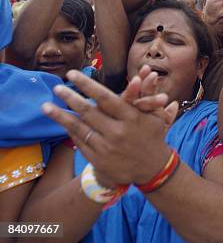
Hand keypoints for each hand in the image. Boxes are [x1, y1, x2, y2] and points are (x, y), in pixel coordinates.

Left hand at [42, 70, 172, 186]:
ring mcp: (107, 147)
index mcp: (132, 117)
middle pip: (88, 112)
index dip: (87, 85)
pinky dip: (71, 131)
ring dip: (60, 116)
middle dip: (70, 98)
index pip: (105, 97)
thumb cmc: (154, 135)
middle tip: (57, 87)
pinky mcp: (99, 160)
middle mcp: (118, 132)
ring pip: (79, 128)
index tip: (73, 74)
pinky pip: (80, 142)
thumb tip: (142, 75)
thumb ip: (147, 94)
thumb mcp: (156, 114)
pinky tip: (62, 122)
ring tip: (46, 106)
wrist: (153, 168)